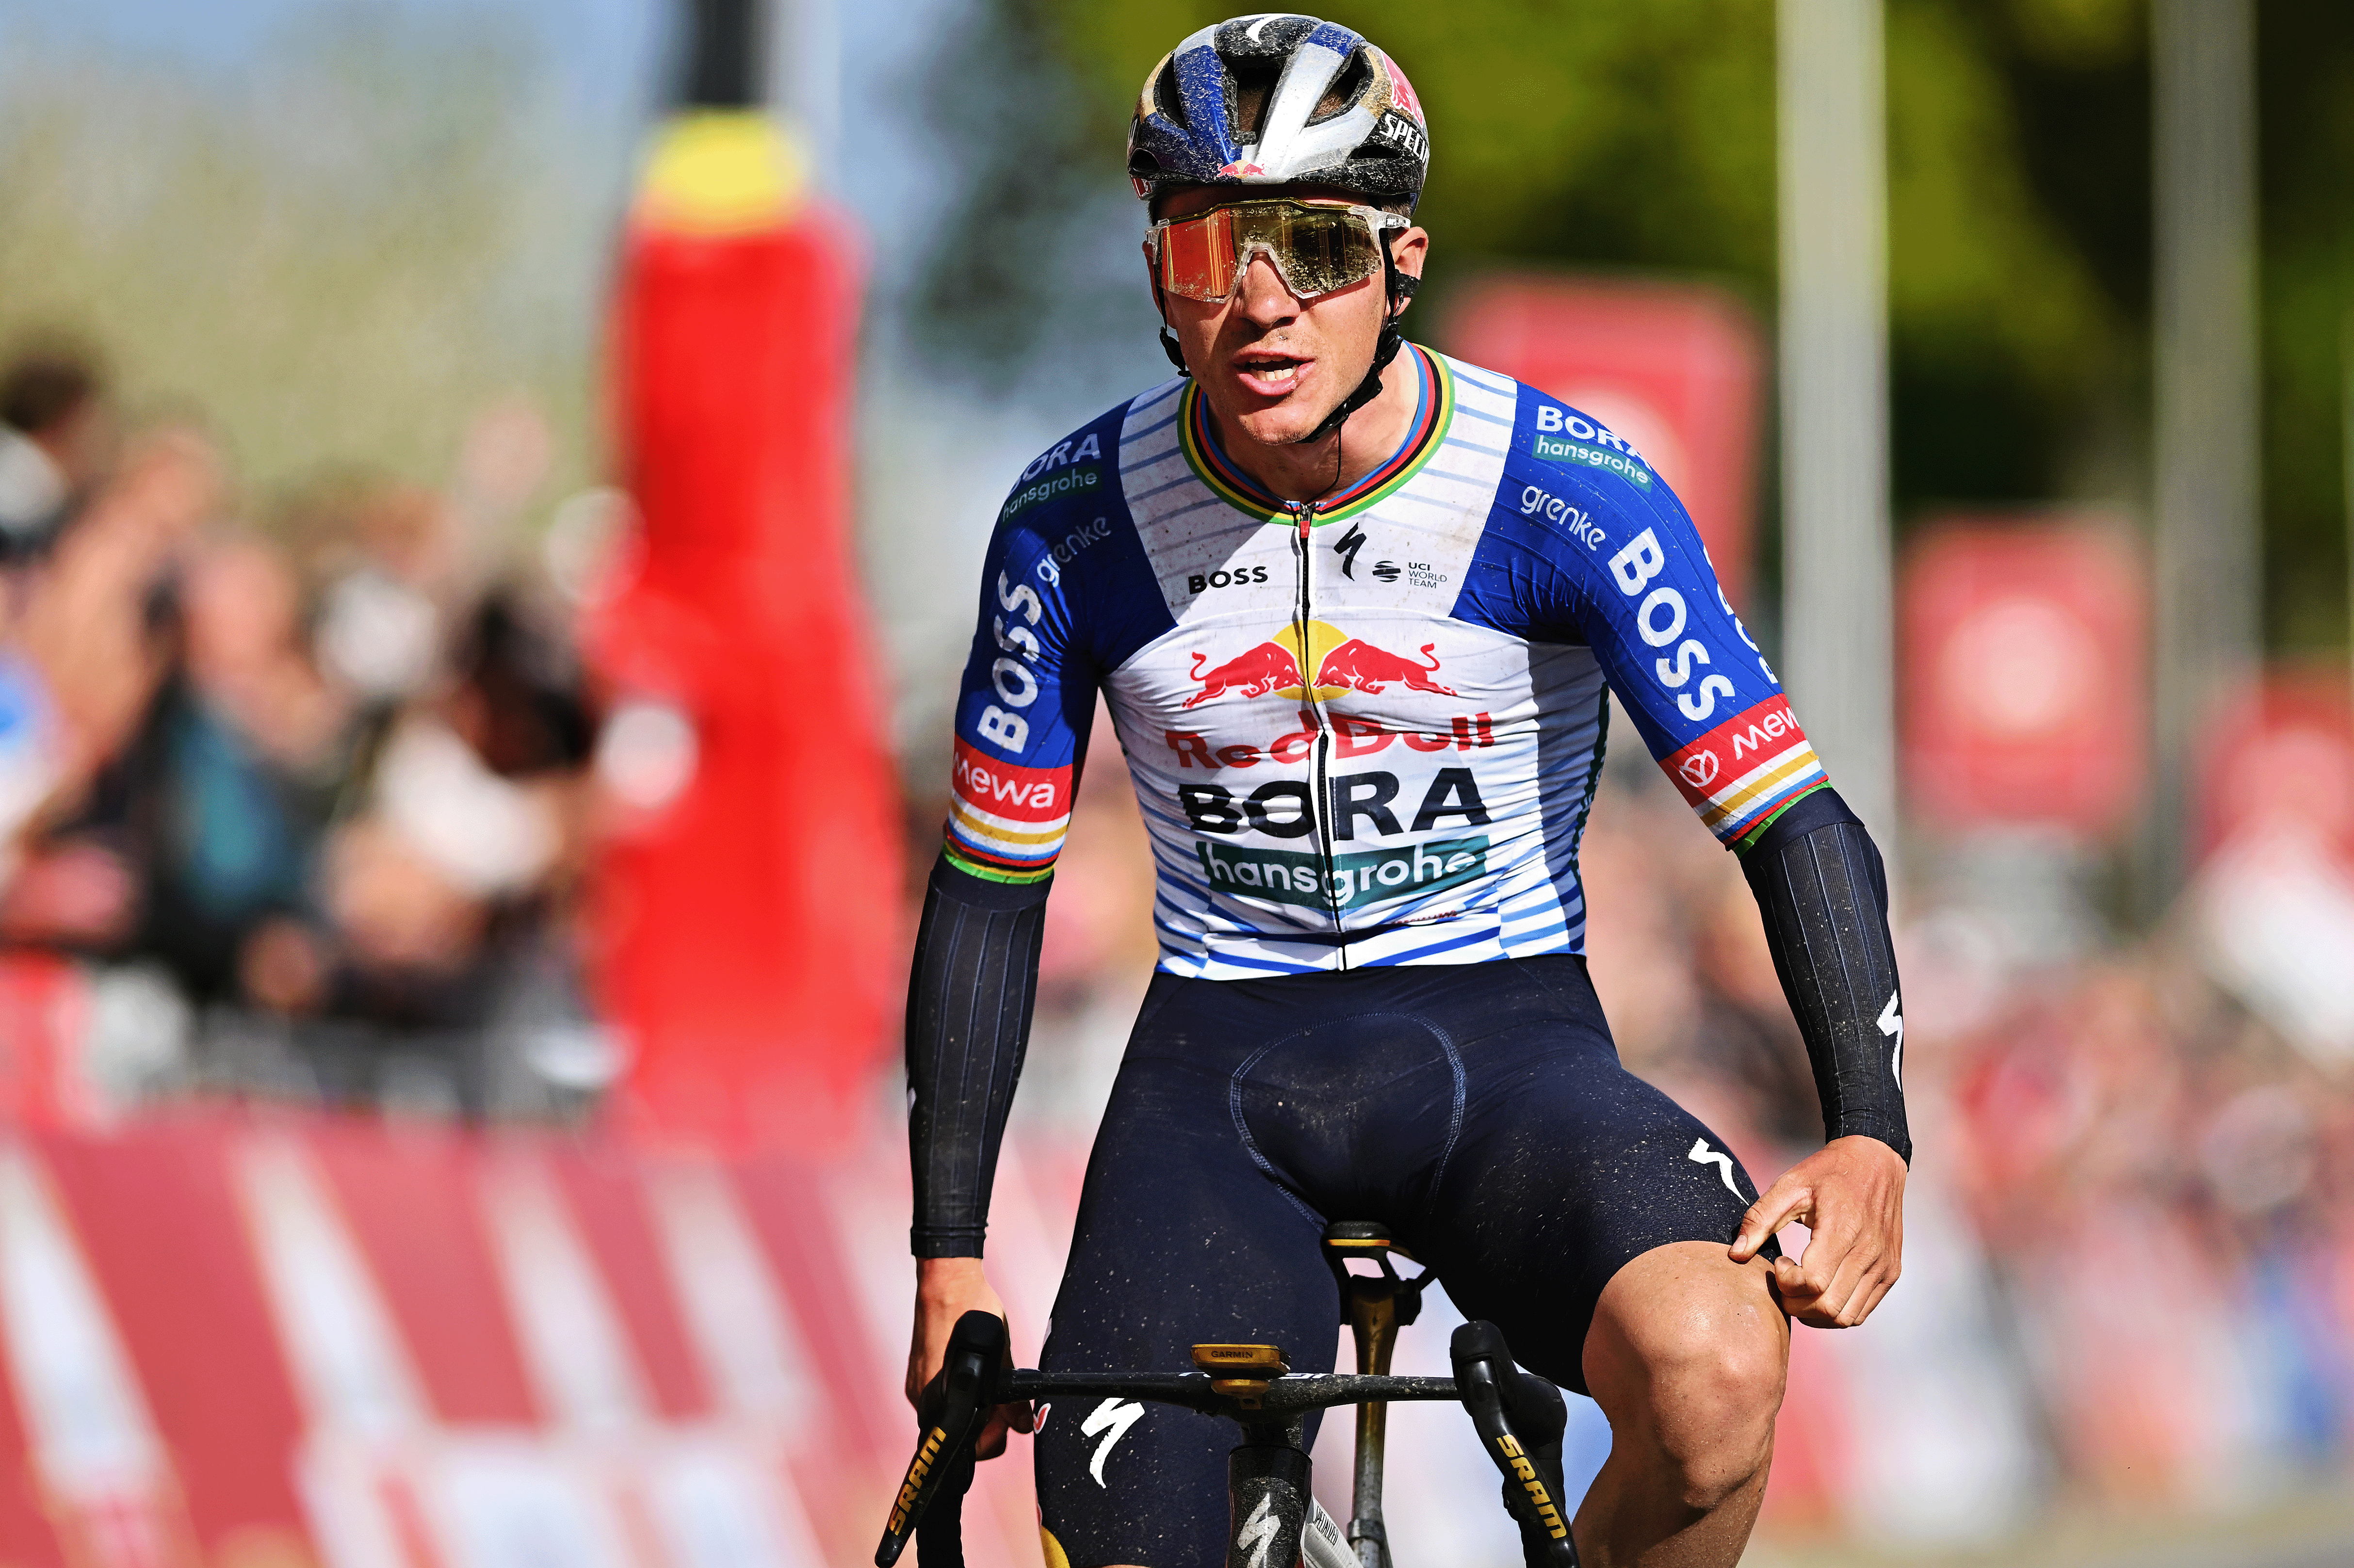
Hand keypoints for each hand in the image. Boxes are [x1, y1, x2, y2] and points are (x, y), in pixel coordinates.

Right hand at [907, 1257, 1032, 1457]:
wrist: (948, 1279)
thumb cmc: (973, 1313)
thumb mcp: (1002, 1358)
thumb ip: (1011, 1400)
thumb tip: (1024, 1426)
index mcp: (939, 1403)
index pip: (965, 1447)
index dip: (992, 1438)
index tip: (1009, 1420)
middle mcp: (921, 1400)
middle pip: (959, 1432)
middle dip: (987, 1422)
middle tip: (1007, 1403)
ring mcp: (918, 1386)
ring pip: (953, 1412)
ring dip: (977, 1406)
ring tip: (996, 1382)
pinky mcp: (918, 1373)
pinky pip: (943, 1395)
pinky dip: (963, 1391)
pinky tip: (978, 1372)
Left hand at [1729, 1135, 1905, 1328]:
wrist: (1876, 1162)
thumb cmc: (1828, 1172)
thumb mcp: (1789, 1185)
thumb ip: (1759, 1218)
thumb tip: (1735, 1254)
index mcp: (1843, 1229)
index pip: (1814, 1283)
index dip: (1787, 1282)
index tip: (1780, 1261)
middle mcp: (1870, 1253)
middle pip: (1827, 1307)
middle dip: (1795, 1303)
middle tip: (1784, 1280)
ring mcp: (1884, 1266)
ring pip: (1845, 1318)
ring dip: (1814, 1313)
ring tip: (1800, 1286)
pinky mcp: (1891, 1273)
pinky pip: (1861, 1312)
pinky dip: (1835, 1313)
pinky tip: (1820, 1289)